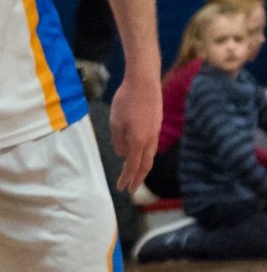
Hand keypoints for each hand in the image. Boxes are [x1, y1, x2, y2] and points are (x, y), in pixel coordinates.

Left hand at [111, 74, 160, 191]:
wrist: (144, 82)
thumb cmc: (126, 100)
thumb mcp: (115, 122)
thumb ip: (118, 140)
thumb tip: (122, 154)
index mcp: (138, 141)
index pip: (132, 166)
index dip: (127, 178)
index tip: (121, 188)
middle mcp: (150, 140)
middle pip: (145, 165)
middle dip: (137, 178)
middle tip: (131, 189)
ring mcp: (155, 132)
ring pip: (149, 156)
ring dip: (142, 167)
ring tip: (134, 174)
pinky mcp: (156, 124)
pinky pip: (151, 146)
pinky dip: (145, 155)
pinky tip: (139, 153)